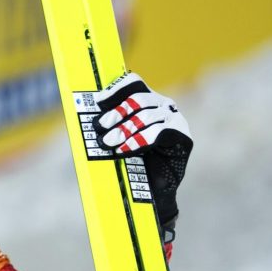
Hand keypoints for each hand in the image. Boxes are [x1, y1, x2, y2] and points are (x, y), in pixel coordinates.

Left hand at [94, 72, 192, 238]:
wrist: (155, 187)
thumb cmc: (135, 158)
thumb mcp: (119, 136)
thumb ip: (110, 124)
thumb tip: (89, 118)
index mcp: (148, 100)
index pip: (133, 84)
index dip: (115, 90)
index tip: (97, 101)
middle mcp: (163, 105)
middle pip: (138, 99)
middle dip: (116, 113)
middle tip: (99, 127)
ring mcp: (175, 119)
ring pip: (146, 116)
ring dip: (124, 130)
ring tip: (109, 143)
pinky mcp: (182, 135)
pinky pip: (158, 132)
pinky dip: (139, 141)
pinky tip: (124, 150)